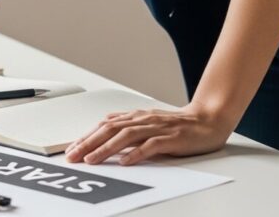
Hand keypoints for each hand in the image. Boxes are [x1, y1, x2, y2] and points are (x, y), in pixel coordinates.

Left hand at [64, 103, 232, 165]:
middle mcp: (143, 119)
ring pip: (126, 136)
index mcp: (135, 116)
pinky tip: (125, 162)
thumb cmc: (177, 126)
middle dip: (88, 143)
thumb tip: (104, 134)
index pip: (104, 125)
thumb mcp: (148, 124)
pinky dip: (136, 153)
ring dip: (106, 148)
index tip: (71, 149)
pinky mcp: (171, 138)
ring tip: (92, 160)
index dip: (86, 136)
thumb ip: (128, 129)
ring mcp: (157, 128)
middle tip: (73, 156)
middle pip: (110, 129)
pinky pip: (151, 145)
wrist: (208, 120)